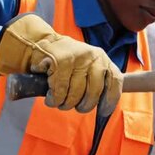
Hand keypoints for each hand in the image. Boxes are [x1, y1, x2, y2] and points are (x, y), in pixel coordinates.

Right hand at [0, 13, 122, 115]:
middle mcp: (92, 56)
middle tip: (75, 107)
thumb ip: (98, 81)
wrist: (39, 43)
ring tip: (60, 101)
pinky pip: (59, 91)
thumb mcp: (87, 66)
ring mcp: (76, 58)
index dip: (110, 100)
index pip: (115, 81)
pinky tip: (51, 97)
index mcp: (102, 59)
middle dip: (84, 105)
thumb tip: (104, 105)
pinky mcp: (59, 61)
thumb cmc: (65, 62)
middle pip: (94, 92)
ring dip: (66, 104)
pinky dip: (54, 99)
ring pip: (75, 94)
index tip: (103, 111)